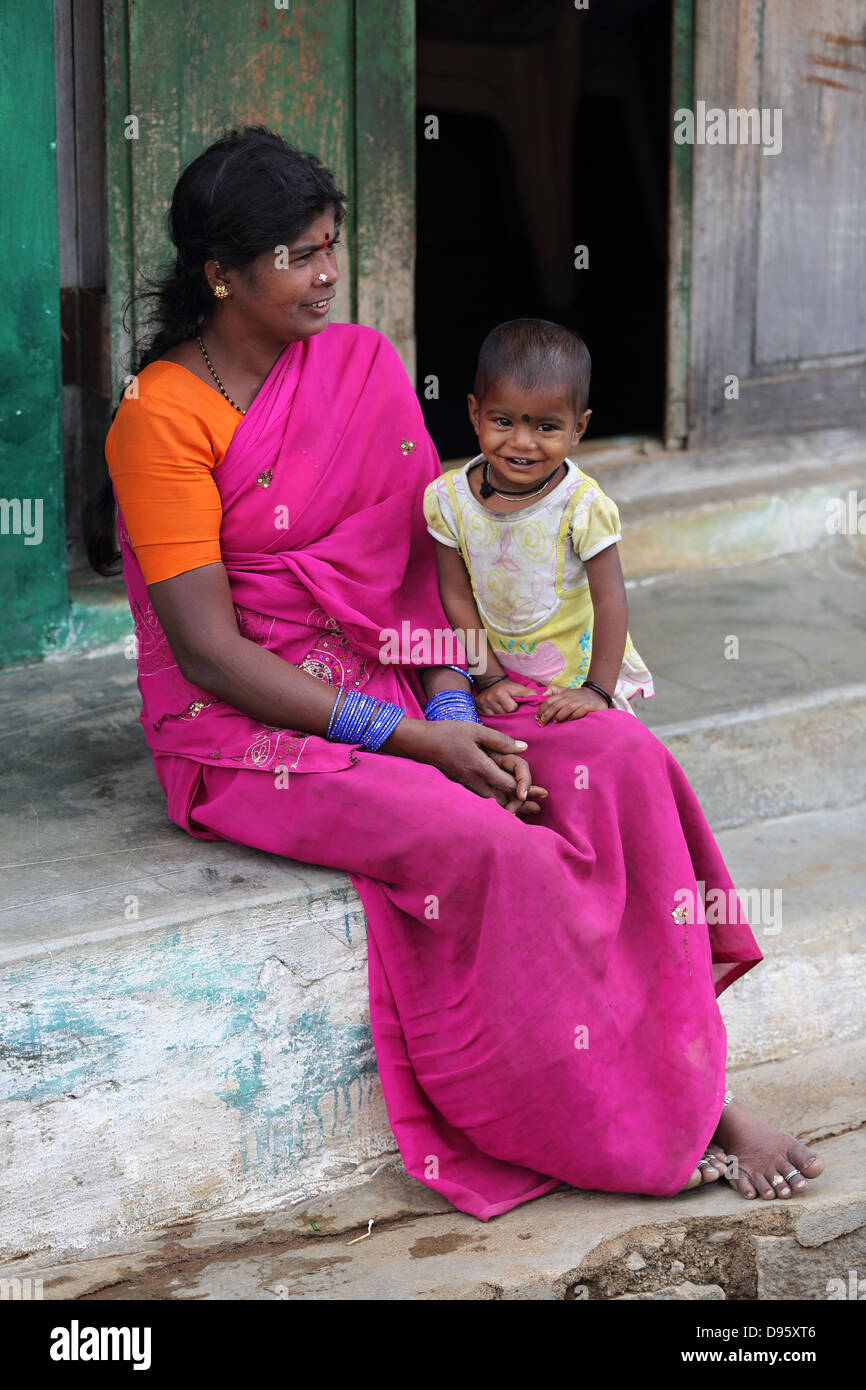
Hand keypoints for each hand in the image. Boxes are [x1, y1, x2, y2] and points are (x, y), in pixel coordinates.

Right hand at [386, 717, 542, 810]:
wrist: (420, 743)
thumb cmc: (448, 733)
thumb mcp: (476, 731)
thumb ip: (501, 741)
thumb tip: (523, 748)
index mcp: (481, 768)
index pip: (509, 785)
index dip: (526, 790)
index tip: (540, 793)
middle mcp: (474, 781)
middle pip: (503, 801)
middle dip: (522, 806)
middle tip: (539, 808)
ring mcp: (465, 786)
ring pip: (491, 804)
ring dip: (509, 808)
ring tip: (526, 812)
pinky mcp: (460, 786)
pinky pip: (481, 801)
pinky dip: (495, 805)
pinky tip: (502, 804)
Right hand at [475, 677, 534, 714]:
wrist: (491, 682)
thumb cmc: (507, 687)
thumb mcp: (518, 688)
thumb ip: (530, 693)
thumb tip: (541, 700)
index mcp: (501, 693)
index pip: (512, 709)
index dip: (514, 707)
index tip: (513, 703)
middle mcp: (490, 698)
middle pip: (504, 714)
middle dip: (507, 712)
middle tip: (506, 705)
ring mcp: (483, 703)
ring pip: (497, 717)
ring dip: (501, 714)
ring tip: (501, 708)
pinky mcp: (477, 706)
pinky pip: (489, 718)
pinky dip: (493, 715)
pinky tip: (494, 710)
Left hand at [535, 685, 608, 724]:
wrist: (597, 694)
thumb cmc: (577, 696)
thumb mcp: (565, 691)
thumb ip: (553, 690)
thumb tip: (542, 694)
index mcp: (563, 694)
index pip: (549, 700)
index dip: (542, 709)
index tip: (537, 717)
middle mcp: (570, 697)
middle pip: (556, 705)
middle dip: (547, 714)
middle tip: (542, 723)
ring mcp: (580, 702)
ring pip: (567, 708)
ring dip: (560, 715)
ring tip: (555, 721)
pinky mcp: (589, 706)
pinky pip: (581, 711)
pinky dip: (575, 715)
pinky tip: (570, 719)